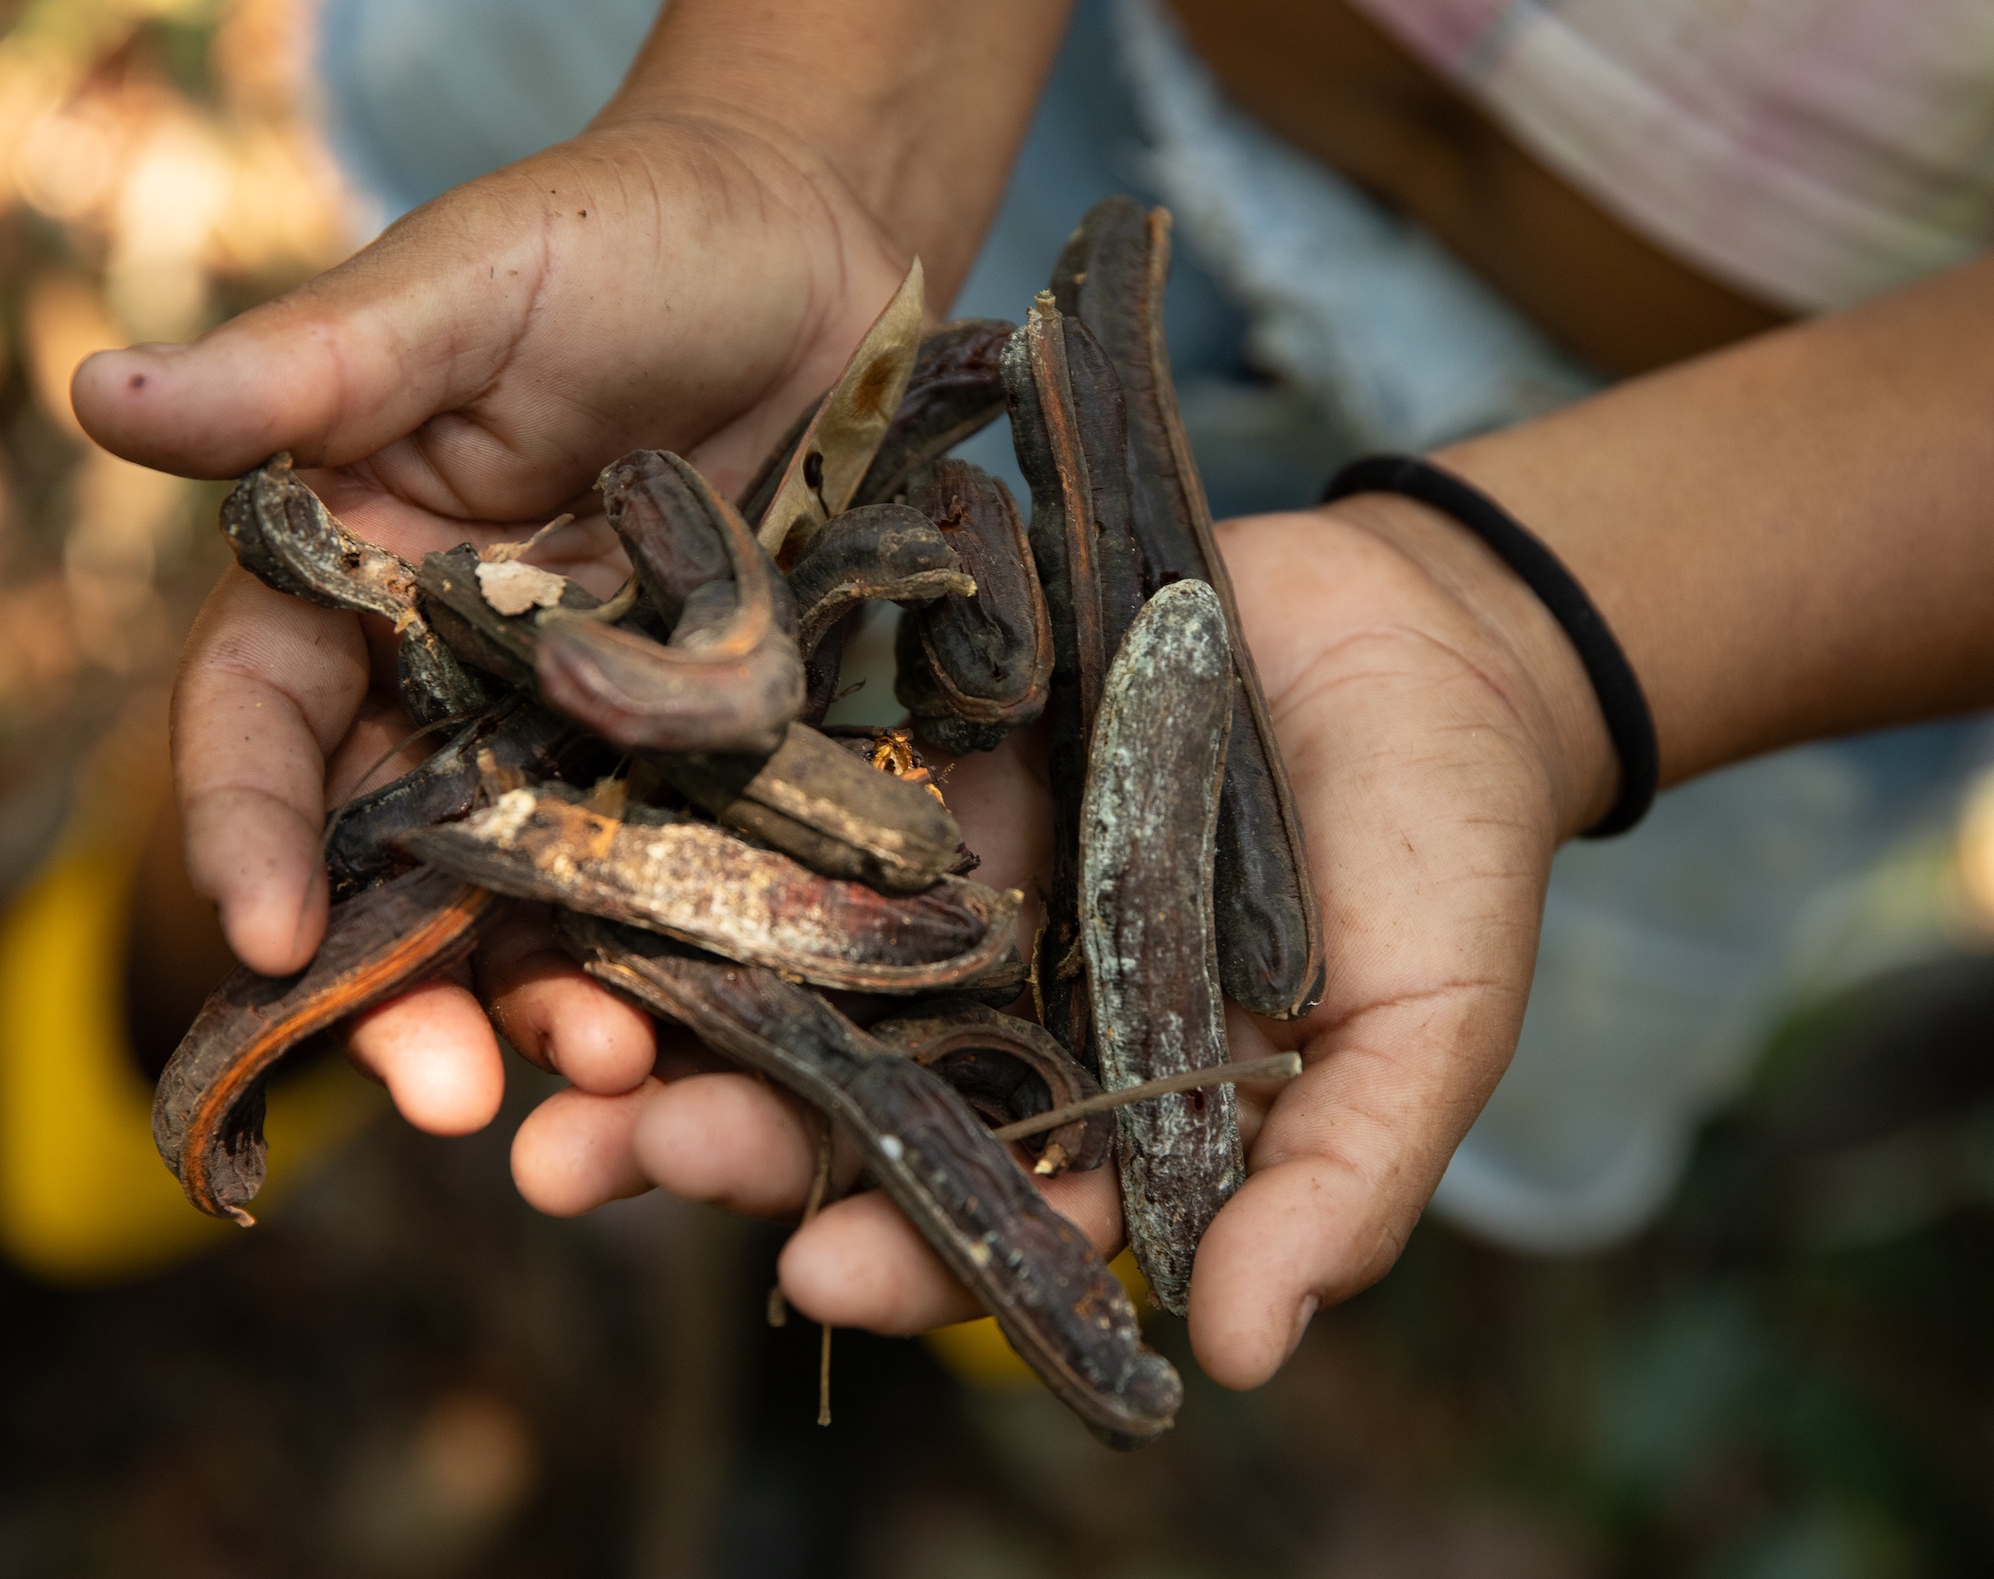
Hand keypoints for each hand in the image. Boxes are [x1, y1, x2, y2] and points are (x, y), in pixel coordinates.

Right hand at [75, 107, 919, 1133]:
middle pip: (392, 865)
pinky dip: (700, 960)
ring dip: (558, 1007)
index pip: (263, 729)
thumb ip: (311, 368)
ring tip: (612, 1084)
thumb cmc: (622, 237)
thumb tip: (100, 395)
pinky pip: (695, 878)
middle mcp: (451, 685)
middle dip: (404, 989)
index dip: (248, 833)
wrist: (821, 250)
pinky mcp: (722, 756)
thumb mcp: (470, 286)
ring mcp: (591, 736)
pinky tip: (731, 1034)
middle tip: (449, 1097)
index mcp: (351, 584)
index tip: (264, 938)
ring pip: (540, 904)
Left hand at [463, 494, 1614, 1389]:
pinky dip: (696, 828)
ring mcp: (940, 887)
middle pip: (840, 1103)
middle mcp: (998, 1015)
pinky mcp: (904, 755)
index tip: (818, 1277)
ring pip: (781, 966)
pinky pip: (788, 799)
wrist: (1423, 636)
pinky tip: (592, 846)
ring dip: (660, 1010)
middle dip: (720, 1142)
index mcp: (1106, 1117)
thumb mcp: (1426, 1029)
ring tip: (546, 1049)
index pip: (985, 1223)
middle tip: (601, 1164)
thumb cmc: (1447, 851)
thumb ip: (1338, 1185)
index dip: (904, 1257)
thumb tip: (1233, 1357)